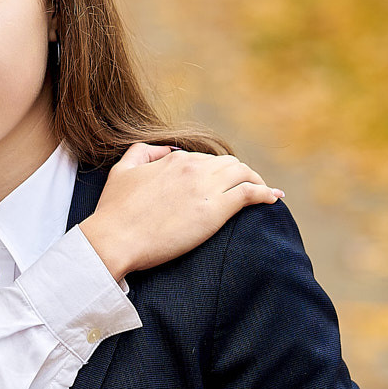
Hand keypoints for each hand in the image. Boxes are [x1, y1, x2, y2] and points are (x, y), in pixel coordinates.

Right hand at [78, 144, 282, 278]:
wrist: (114, 239)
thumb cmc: (113, 211)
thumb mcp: (122, 171)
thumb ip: (143, 152)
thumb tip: (168, 149)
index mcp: (174, 160)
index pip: (204, 160)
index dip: (215, 171)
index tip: (221, 182)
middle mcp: (193, 168)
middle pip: (229, 164)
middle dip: (240, 174)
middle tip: (248, 186)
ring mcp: (206, 188)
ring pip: (244, 174)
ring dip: (257, 180)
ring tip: (265, 192)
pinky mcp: (216, 210)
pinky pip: (251, 193)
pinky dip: (266, 193)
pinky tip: (274, 199)